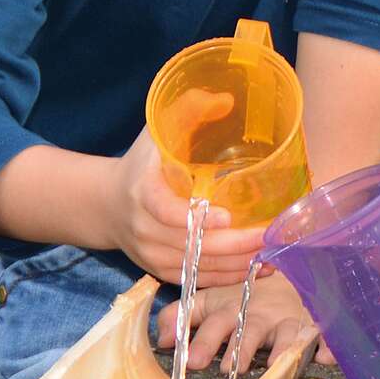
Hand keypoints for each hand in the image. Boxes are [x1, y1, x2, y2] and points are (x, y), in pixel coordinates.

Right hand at [107, 127, 269, 285]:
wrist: (105, 206)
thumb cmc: (141, 164)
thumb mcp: (156, 133)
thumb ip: (187, 112)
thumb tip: (225, 99)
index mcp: (142, 193)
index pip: (165, 211)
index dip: (196, 217)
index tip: (228, 215)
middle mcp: (144, 230)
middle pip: (193, 245)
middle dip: (235, 244)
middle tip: (270, 234)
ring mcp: (152, 255)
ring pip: (200, 267)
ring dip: (239, 263)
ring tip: (274, 252)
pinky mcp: (162, 271)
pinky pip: (199, 279)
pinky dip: (230, 277)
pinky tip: (259, 268)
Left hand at [156, 271, 322, 373]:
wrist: (291, 278)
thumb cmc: (243, 297)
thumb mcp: (209, 302)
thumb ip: (182, 317)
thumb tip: (161, 340)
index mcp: (232, 309)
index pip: (216, 323)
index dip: (204, 341)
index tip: (191, 361)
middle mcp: (260, 315)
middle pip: (251, 330)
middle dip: (241, 348)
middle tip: (231, 369)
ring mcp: (289, 321)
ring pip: (287, 334)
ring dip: (282, 349)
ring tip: (276, 366)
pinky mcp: (315, 327)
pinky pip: (325, 336)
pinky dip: (329, 346)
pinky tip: (328, 358)